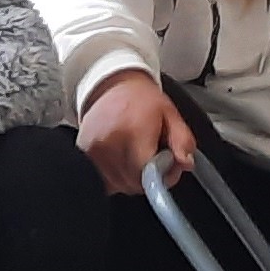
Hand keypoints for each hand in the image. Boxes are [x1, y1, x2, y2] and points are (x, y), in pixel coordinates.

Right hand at [78, 69, 192, 195]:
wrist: (112, 85)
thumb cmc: (141, 99)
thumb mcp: (171, 113)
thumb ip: (183, 140)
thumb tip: (186, 162)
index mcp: (133, 130)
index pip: (146, 173)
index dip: (162, 176)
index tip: (168, 166)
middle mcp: (110, 142)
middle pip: (133, 183)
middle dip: (149, 178)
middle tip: (156, 159)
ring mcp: (93, 149)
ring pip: (118, 185)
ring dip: (132, 179)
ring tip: (138, 157)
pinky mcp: (84, 153)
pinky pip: (104, 181)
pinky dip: (116, 177)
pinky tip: (123, 161)